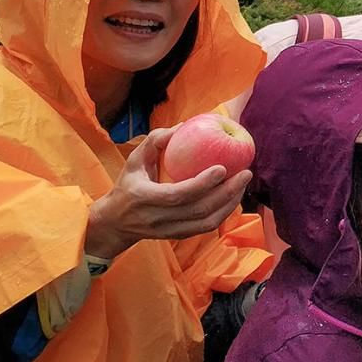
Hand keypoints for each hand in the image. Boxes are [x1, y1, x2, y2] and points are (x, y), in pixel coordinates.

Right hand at [85, 127, 252, 259]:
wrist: (115, 224)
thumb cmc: (127, 185)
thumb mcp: (134, 161)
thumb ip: (155, 141)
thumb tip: (183, 125)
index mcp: (144, 198)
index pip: (178, 195)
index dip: (202, 184)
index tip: (222, 167)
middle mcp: (157, 218)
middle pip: (199, 210)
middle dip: (226, 192)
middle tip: (245, 173)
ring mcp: (169, 231)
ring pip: (207, 222)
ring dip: (230, 204)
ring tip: (243, 184)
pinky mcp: (178, 236)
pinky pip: (206, 228)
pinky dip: (224, 213)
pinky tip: (234, 197)